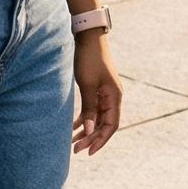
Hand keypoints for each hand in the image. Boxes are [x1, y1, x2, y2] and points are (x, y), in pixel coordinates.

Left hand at [72, 33, 122, 155]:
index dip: (100, 140)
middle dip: (91, 138)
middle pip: (104, 124)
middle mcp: (112, 97)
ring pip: (97, 118)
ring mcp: (104, 93)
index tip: (88, 151)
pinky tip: (73, 127)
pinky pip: (92, 110)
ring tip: (73, 143)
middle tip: (75, 150)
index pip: (111, 125)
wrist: (88, 37)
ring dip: (86, 131)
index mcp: (114, 97)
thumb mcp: (88, 85)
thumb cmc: (89, 59)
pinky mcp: (96, 89)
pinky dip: (84, 120)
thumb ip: (89, 109)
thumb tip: (90, 131)